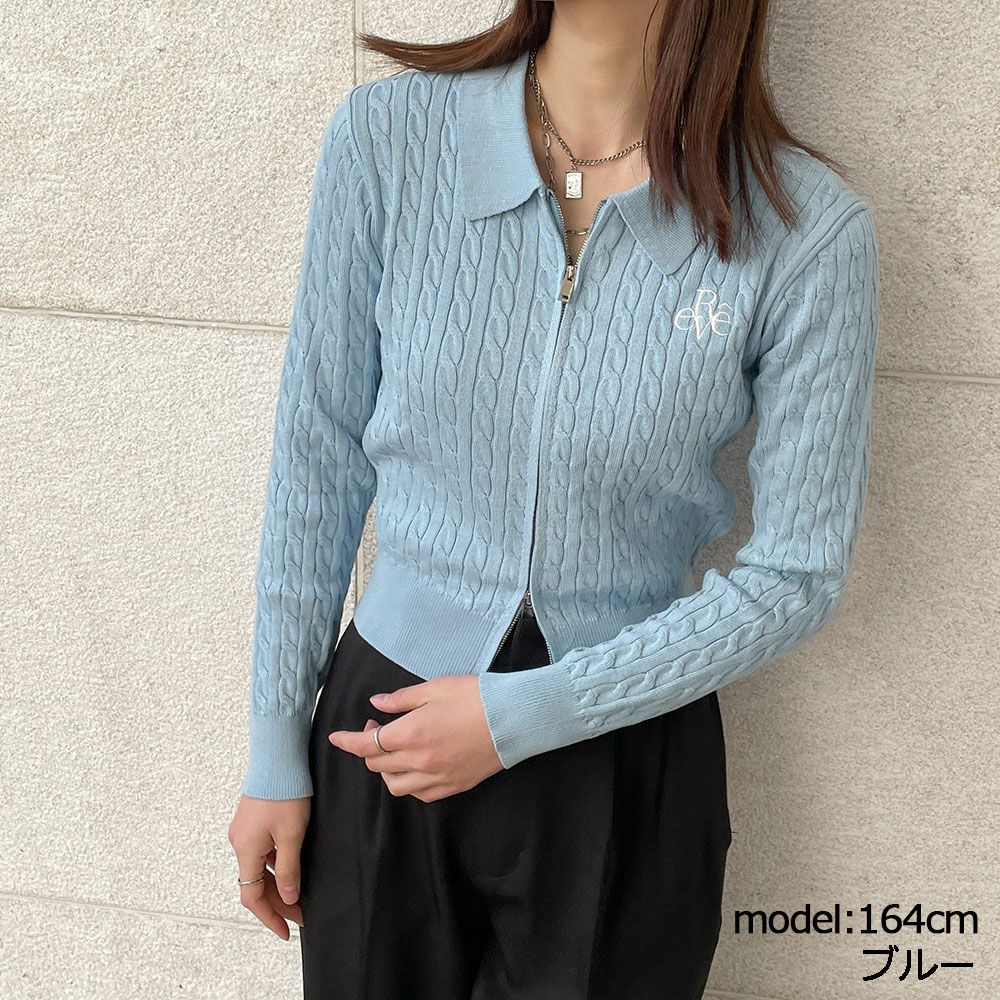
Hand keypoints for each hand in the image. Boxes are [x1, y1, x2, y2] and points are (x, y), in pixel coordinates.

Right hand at [227, 794, 309, 937]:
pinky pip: (260, 852)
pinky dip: (274, 865)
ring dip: (277, 884)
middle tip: (301, 914)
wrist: (278, 759)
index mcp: (246, 850)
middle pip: (255, 884)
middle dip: (278, 902)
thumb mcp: (292, 834)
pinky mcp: (251, 821)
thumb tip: (288, 896)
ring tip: (299, 894)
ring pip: (258, 868)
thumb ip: (289, 868)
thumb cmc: (285, 792)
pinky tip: (291, 866)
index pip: (252, 897)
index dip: (269, 917)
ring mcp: (243, 831)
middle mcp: (239, 843)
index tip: (286, 931)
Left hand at [328, 675, 503, 800]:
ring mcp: (436, 778)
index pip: (367, 744)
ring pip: (395, 786)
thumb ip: (402, 698)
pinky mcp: (452, 786)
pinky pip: (419, 794)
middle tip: (379, 726)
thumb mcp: (435, 688)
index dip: (348, 741)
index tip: (336, 737)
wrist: (514, 719)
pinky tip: (415, 767)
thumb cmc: (476, 697)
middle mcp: (419, 761)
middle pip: (377, 765)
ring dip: (386, 770)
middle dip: (369, 748)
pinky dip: (409, 783)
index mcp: (411, 734)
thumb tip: (377, 703)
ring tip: (395, 751)